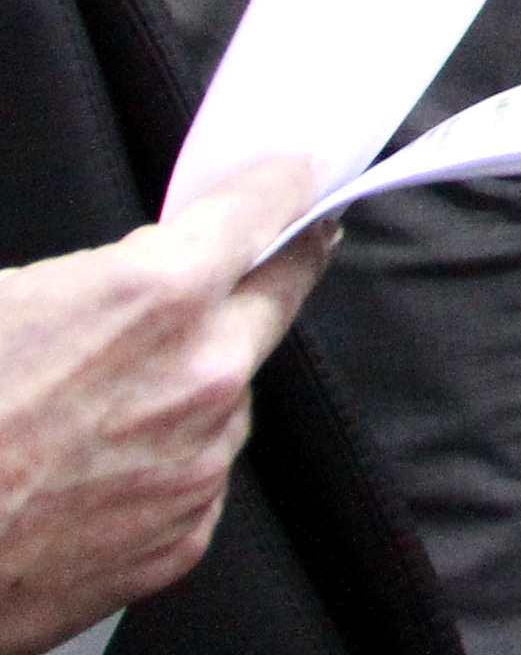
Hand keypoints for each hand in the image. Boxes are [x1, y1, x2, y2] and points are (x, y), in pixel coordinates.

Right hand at [0, 157, 331, 653]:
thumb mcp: (6, 299)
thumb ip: (98, 276)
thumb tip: (136, 273)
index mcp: (158, 298)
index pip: (262, 209)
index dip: (282, 186)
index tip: (296, 178)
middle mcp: (201, 378)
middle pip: (277, 298)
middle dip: (274, 272)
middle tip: (274, 255)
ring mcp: (199, 464)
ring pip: (230, 397)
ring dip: (196, 386)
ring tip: (99, 406)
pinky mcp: (183, 538)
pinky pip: (198, 476)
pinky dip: (164, 465)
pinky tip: (93, 471)